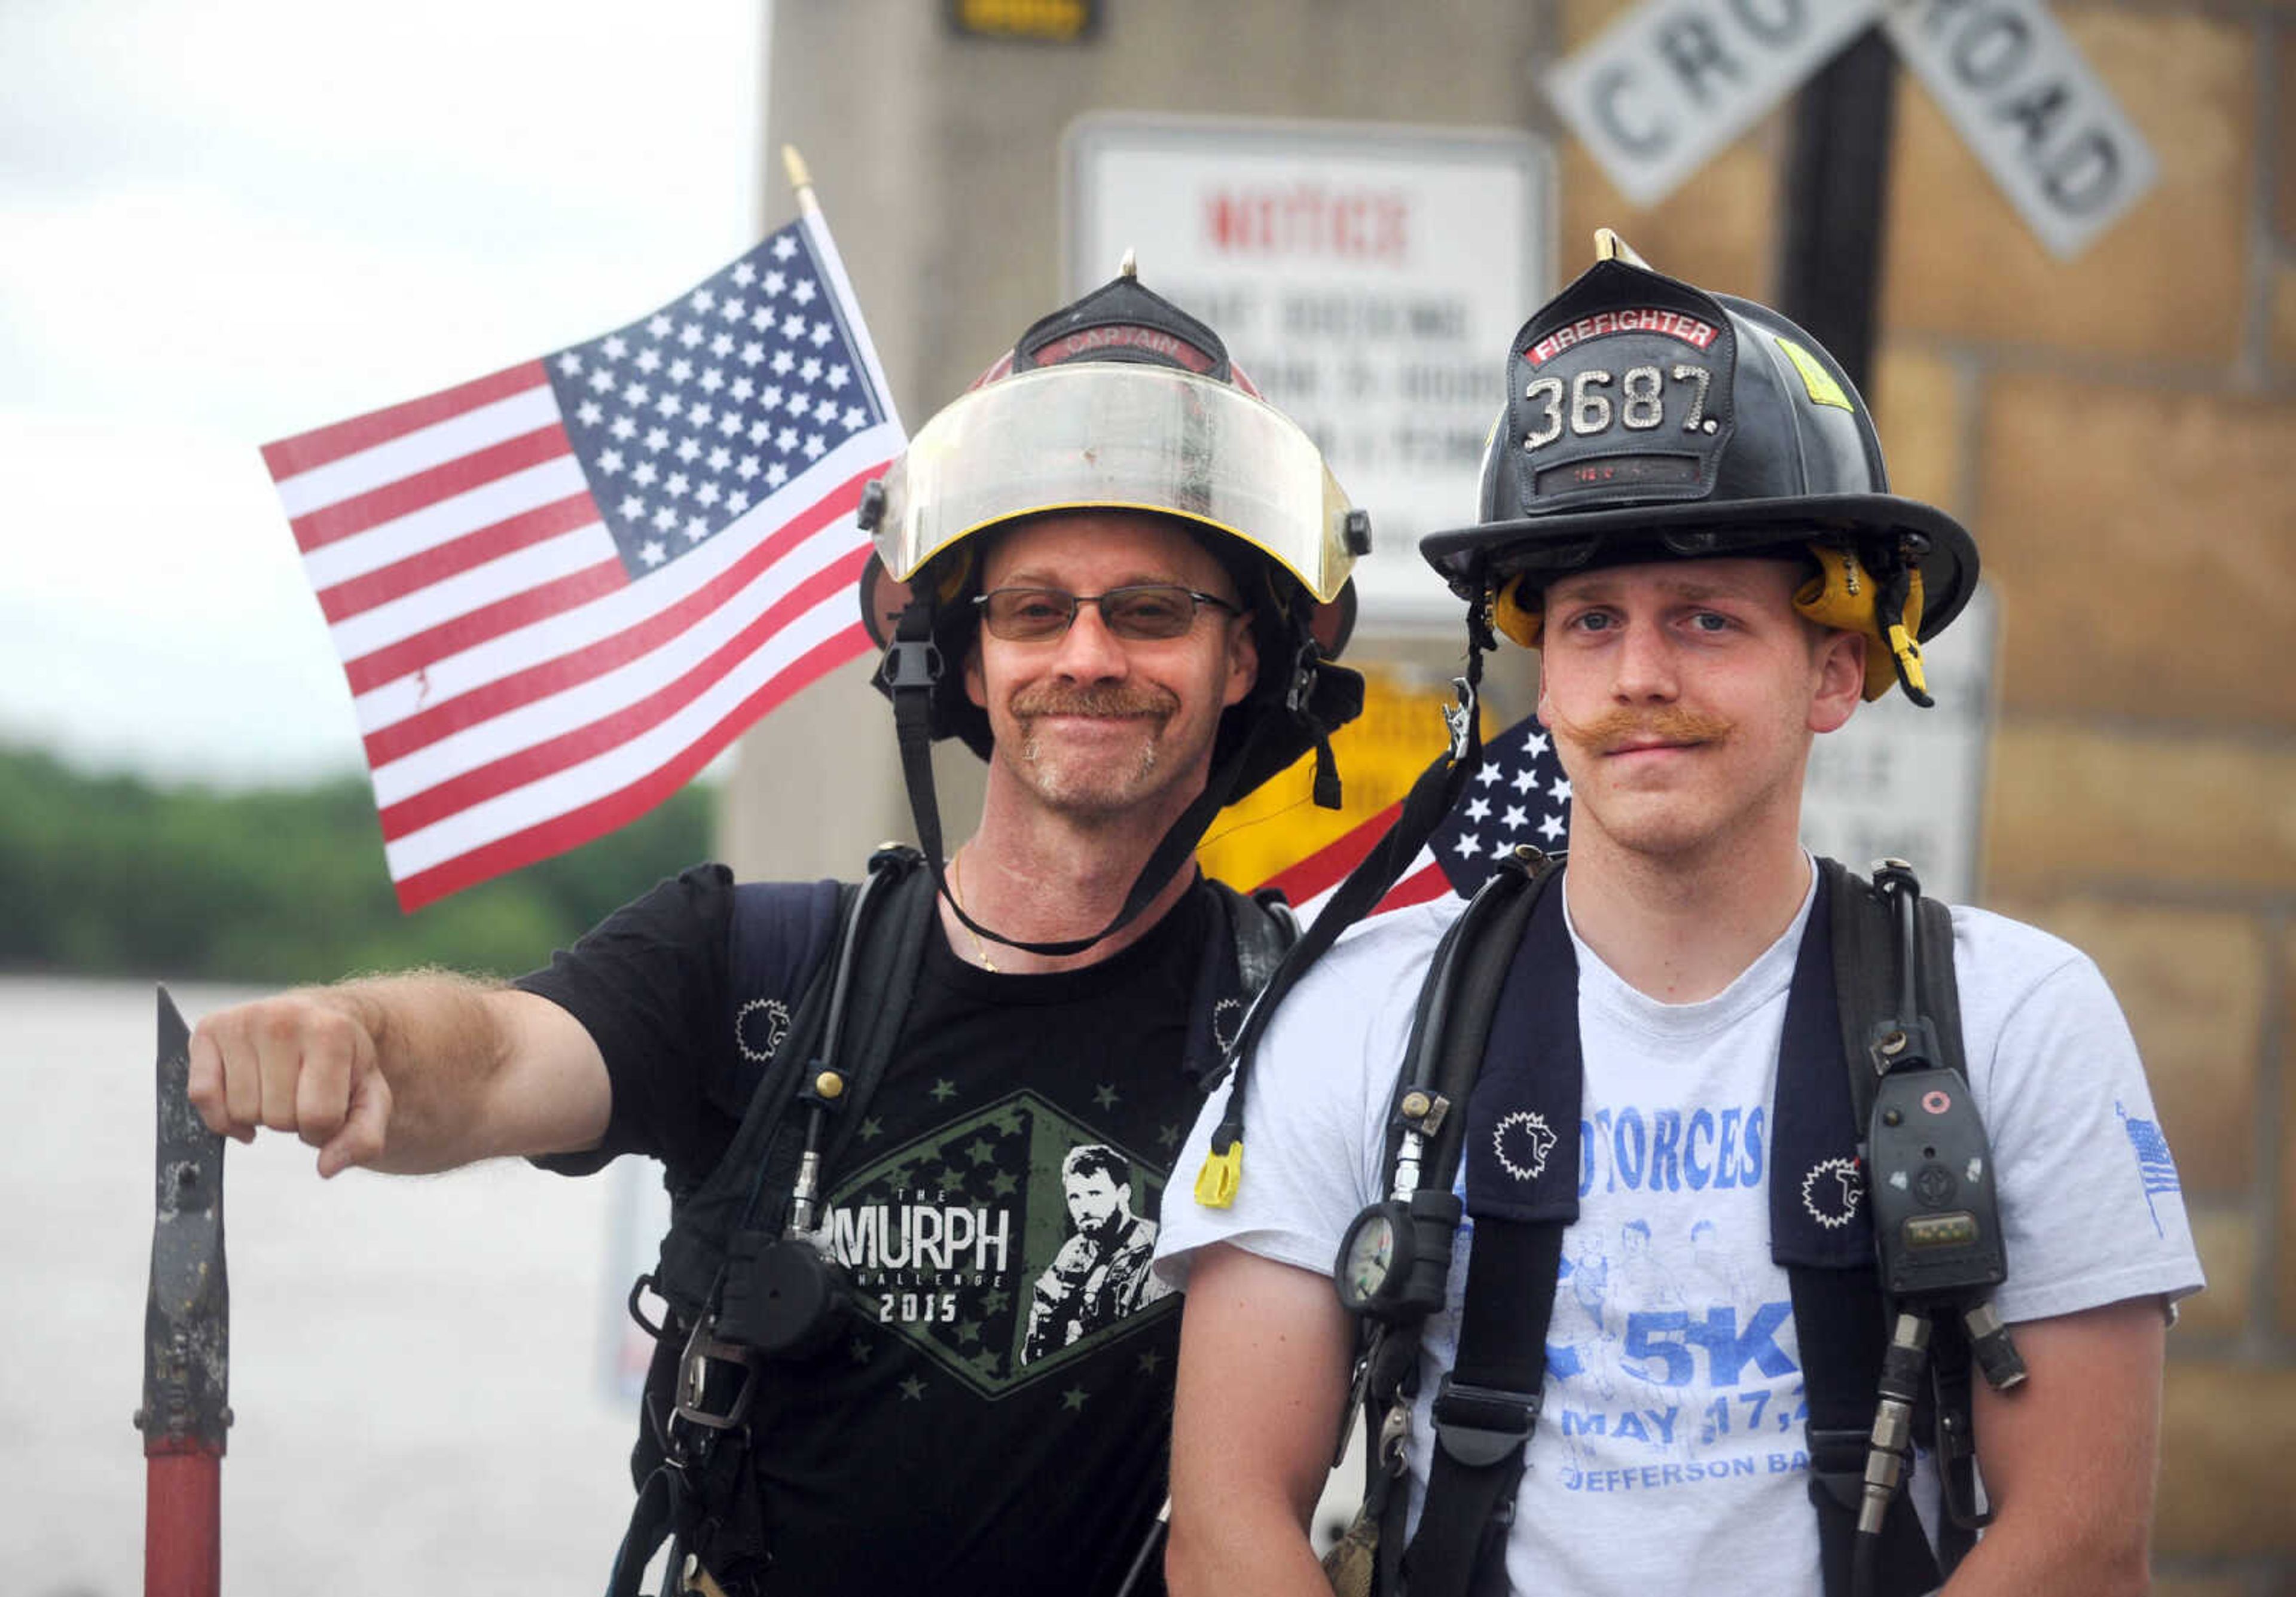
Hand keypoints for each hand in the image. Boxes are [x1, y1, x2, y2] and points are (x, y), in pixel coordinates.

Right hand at [188, 993, 392, 1176]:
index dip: (323, 1130)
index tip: (327, 1110)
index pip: (318, 1116)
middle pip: (277, 1118)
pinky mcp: (208, 1028)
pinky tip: (242, 1101)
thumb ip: (363, 1138)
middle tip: (301, 1095)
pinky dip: (220, 1114)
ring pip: (240, 1111)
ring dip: (259, 1116)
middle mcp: (282, 1020)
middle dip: (292, 1121)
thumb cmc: (343, 1061)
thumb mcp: (371, 1097)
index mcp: (330, 1033)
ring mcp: (242, 1022)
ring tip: (277, 1090)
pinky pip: (200, 1095)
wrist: (319, 1017)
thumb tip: (327, 1168)